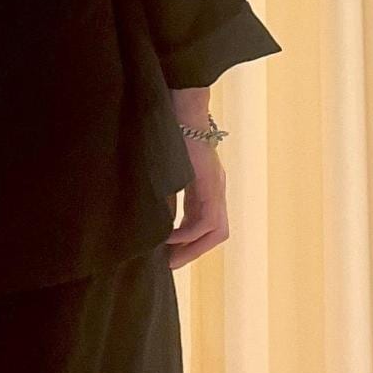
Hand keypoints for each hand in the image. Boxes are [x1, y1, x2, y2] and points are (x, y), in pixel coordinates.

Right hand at [166, 135, 228, 269]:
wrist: (182, 107)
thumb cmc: (170, 132)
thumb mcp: (166, 171)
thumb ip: (166, 194)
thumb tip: (155, 219)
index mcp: (205, 186)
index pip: (206, 222)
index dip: (191, 241)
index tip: (170, 253)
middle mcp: (216, 189)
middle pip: (216, 232)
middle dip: (194, 251)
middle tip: (171, 264)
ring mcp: (216, 186)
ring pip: (216, 230)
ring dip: (195, 248)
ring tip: (171, 257)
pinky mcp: (210, 183)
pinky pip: (206, 220)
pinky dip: (189, 233)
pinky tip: (170, 236)